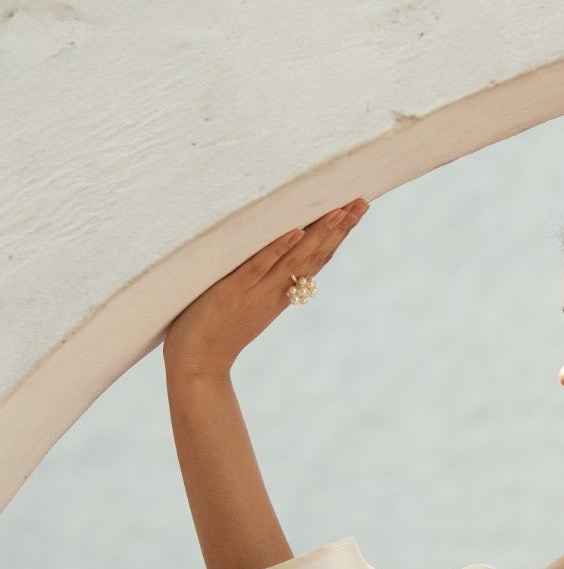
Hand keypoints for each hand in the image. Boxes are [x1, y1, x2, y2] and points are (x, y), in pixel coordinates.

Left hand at [162, 197, 368, 376]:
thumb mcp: (243, 306)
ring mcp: (255, 293)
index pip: (315, 261)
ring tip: (340, 210)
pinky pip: (258, 268)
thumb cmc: (212, 333)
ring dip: (318, 234)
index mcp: (279, 295)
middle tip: (362, 202)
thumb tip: (266, 254)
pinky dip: (278, 249)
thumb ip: (256, 283)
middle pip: (314, 257)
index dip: (336, 237)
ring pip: (293, 260)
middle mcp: (274, 293)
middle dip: (340, 229)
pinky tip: (294, 232)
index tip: (354, 212)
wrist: (197, 366)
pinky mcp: (231, 293)